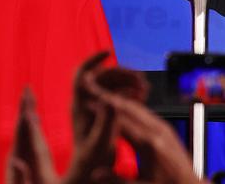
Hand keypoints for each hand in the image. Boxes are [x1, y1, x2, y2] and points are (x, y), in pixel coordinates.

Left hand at [7, 87, 59, 183]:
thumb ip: (21, 179)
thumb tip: (17, 162)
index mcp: (20, 163)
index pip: (23, 132)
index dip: (25, 113)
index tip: (27, 95)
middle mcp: (17, 160)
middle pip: (21, 129)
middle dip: (25, 108)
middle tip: (27, 89)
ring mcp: (20, 162)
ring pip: (24, 135)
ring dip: (27, 116)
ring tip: (30, 100)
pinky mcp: (26, 166)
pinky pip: (28, 142)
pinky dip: (31, 129)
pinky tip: (34, 121)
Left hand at [66, 52, 147, 180]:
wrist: (90, 176)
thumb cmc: (92, 164)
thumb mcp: (102, 143)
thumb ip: (106, 122)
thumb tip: (110, 100)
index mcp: (80, 107)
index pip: (81, 74)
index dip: (93, 60)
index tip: (110, 52)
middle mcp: (86, 104)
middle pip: (101, 76)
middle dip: (122, 73)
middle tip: (140, 79)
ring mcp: (95, 109)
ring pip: (111, 84)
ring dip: (128, 81)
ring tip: (144, 88)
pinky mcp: (105, 115)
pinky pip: (117, 94)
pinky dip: (130, 91)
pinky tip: (142, 96)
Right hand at [90, 84, 200, 183]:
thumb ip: (117, 180)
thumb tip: (94, 174)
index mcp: (148, 146)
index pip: (121, 122)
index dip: (103, 112)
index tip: (87, 104)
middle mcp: (157, 132)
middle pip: (130, 109)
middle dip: (110, 100)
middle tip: (92, 92)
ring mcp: (164, 129)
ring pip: (139, 109)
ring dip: (121, 101)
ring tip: (103, 96)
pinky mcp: (167, 130)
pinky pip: (147, 114)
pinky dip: (133, 108)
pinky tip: (123, 109)